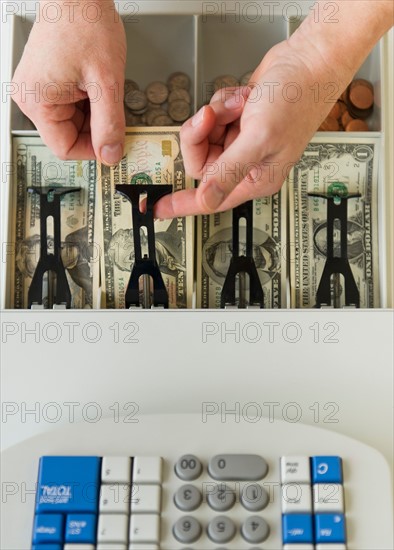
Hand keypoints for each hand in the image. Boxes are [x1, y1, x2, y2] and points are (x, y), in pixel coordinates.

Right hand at [12, 0, 125, 164]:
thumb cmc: (85, 23)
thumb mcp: (106, 82)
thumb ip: (110, 124)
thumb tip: (110, 155)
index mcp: (37, 101)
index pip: (65, 148)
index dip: (92, 151)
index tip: (114, 145)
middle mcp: (31, 97)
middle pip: (69, 135)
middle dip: (96, 129)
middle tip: (116, 113)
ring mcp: (37, 89)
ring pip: (73, 122)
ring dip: (94, 114)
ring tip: (103, 89)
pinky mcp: (46, 82)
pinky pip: (70, 106)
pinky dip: (89, 102)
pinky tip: (97, 85)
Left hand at [154, 38, 346, 218]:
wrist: (308, 62)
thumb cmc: (296, 100)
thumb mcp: (259, 138)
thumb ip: (229, 171)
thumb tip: (207, 200)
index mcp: (254, 179)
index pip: (210, 199)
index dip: (182, 204)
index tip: (158, 209)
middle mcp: (246, 165)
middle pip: (201, 159)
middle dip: (202, 133)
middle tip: (212, 115)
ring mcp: (241, 142)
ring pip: (205, 135)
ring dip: (216, 113)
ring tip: (240, 103)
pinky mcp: (238, 122)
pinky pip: (212, 117)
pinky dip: (222, 103)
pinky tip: (243, 97)